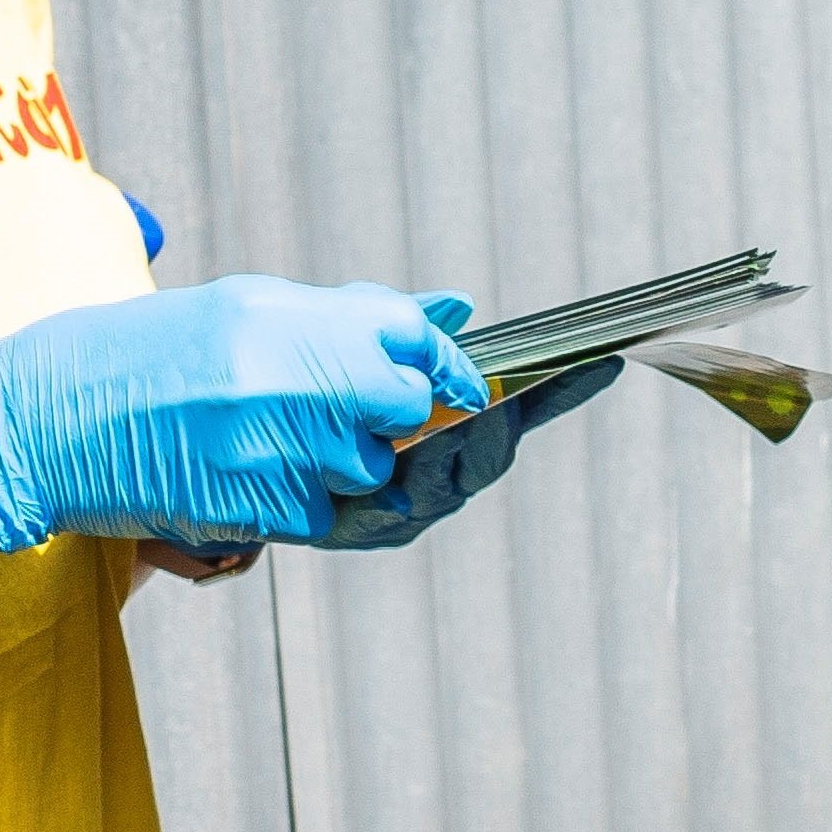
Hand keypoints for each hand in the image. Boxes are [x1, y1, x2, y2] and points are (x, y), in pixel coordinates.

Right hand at [0, 276, 481, 553]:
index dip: (447, 364)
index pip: (410, 336)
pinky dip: (299, 505)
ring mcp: (272, 445)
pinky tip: (244, 476)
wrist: (41, 419)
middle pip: (405, 408)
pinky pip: (321, 516)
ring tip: (269, 441)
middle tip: (353, 419)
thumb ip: (345, 315)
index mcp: (284, 315)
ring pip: (368, 470)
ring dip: (341, 466)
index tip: (466, 384)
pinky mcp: (253, 506)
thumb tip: (453, 309)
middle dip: (399, 420)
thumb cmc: (144, 358)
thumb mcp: (242, 310)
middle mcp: (286, 375)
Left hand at [286, 297, 631, 554]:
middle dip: (494, 422)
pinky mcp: (372, 527)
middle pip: (495, 448)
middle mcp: (442, 463)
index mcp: (452, 417)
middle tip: (487, 400)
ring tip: (430, 429)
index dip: (563, 387)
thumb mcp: (349, 342)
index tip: (605, 363)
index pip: (521, 401)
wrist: (227, 446)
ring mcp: (411, 498)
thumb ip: (408, 329)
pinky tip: (394, 466)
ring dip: (448, 452)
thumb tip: (462, 304)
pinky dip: (405, 487)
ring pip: (454, 480)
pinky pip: (404, 512)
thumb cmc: (297, 391)